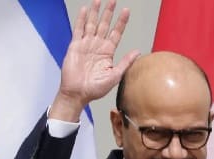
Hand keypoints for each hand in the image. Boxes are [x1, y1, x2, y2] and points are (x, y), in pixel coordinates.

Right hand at [50, 0, 139, 120]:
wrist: (77, 94)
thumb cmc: (94, 89)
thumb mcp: (115, 76)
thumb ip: (125, 62)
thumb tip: (138, 51)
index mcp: (107, 52)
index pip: (115, 33)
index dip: (121, 22)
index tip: (126, 11)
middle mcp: (97, 46)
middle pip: (104, 25)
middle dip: (108, 13)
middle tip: (113, 1)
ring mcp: (86, 45)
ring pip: (91, 24)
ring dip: (95, 13)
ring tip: (98, 1)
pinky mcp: (75, 46)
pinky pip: (78, 30)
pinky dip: (81, 20)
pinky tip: (85, 10)